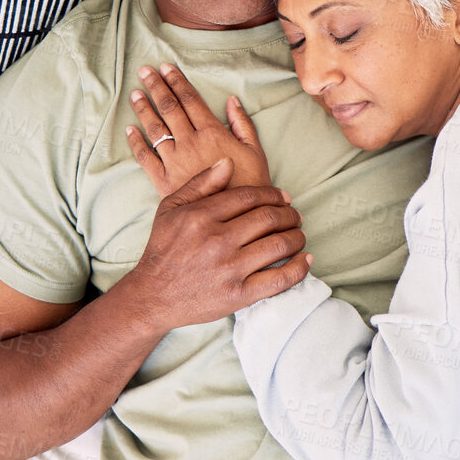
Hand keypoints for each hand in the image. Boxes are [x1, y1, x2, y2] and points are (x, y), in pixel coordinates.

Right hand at [123, 159, 311, 335]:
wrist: (153, 296)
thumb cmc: (163, 249)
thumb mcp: (171, 209)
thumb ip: (200, 184)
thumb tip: (229, 162)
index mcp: (202, 216)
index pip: (251, 197)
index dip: (274, 195)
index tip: (284, 198)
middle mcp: (218, 240)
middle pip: (270, 218)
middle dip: (289, 214)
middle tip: (294, 216)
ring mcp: (230, 268)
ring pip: (279, 244)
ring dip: (297, 237)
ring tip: (299, 235)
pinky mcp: (239, 295)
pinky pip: (280, 279)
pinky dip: (298, 268)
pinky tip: (305, 259)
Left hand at [125, 63, 271, 195]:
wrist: (237, 220)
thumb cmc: (251, 186)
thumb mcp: (256, 152)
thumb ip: (243, 125)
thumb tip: (232, 101)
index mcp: (212, 133)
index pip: (190, 100)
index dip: (177, 81)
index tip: (166, 67)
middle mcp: (190, 143)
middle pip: (169, 108)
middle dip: (156, 87)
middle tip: (144, 71)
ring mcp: (175, 162)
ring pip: (155, 129)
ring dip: (144, 109)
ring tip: (136, 94)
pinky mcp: (164, 181)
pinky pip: (146, 157)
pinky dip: (136, 142)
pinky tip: (130, 130)